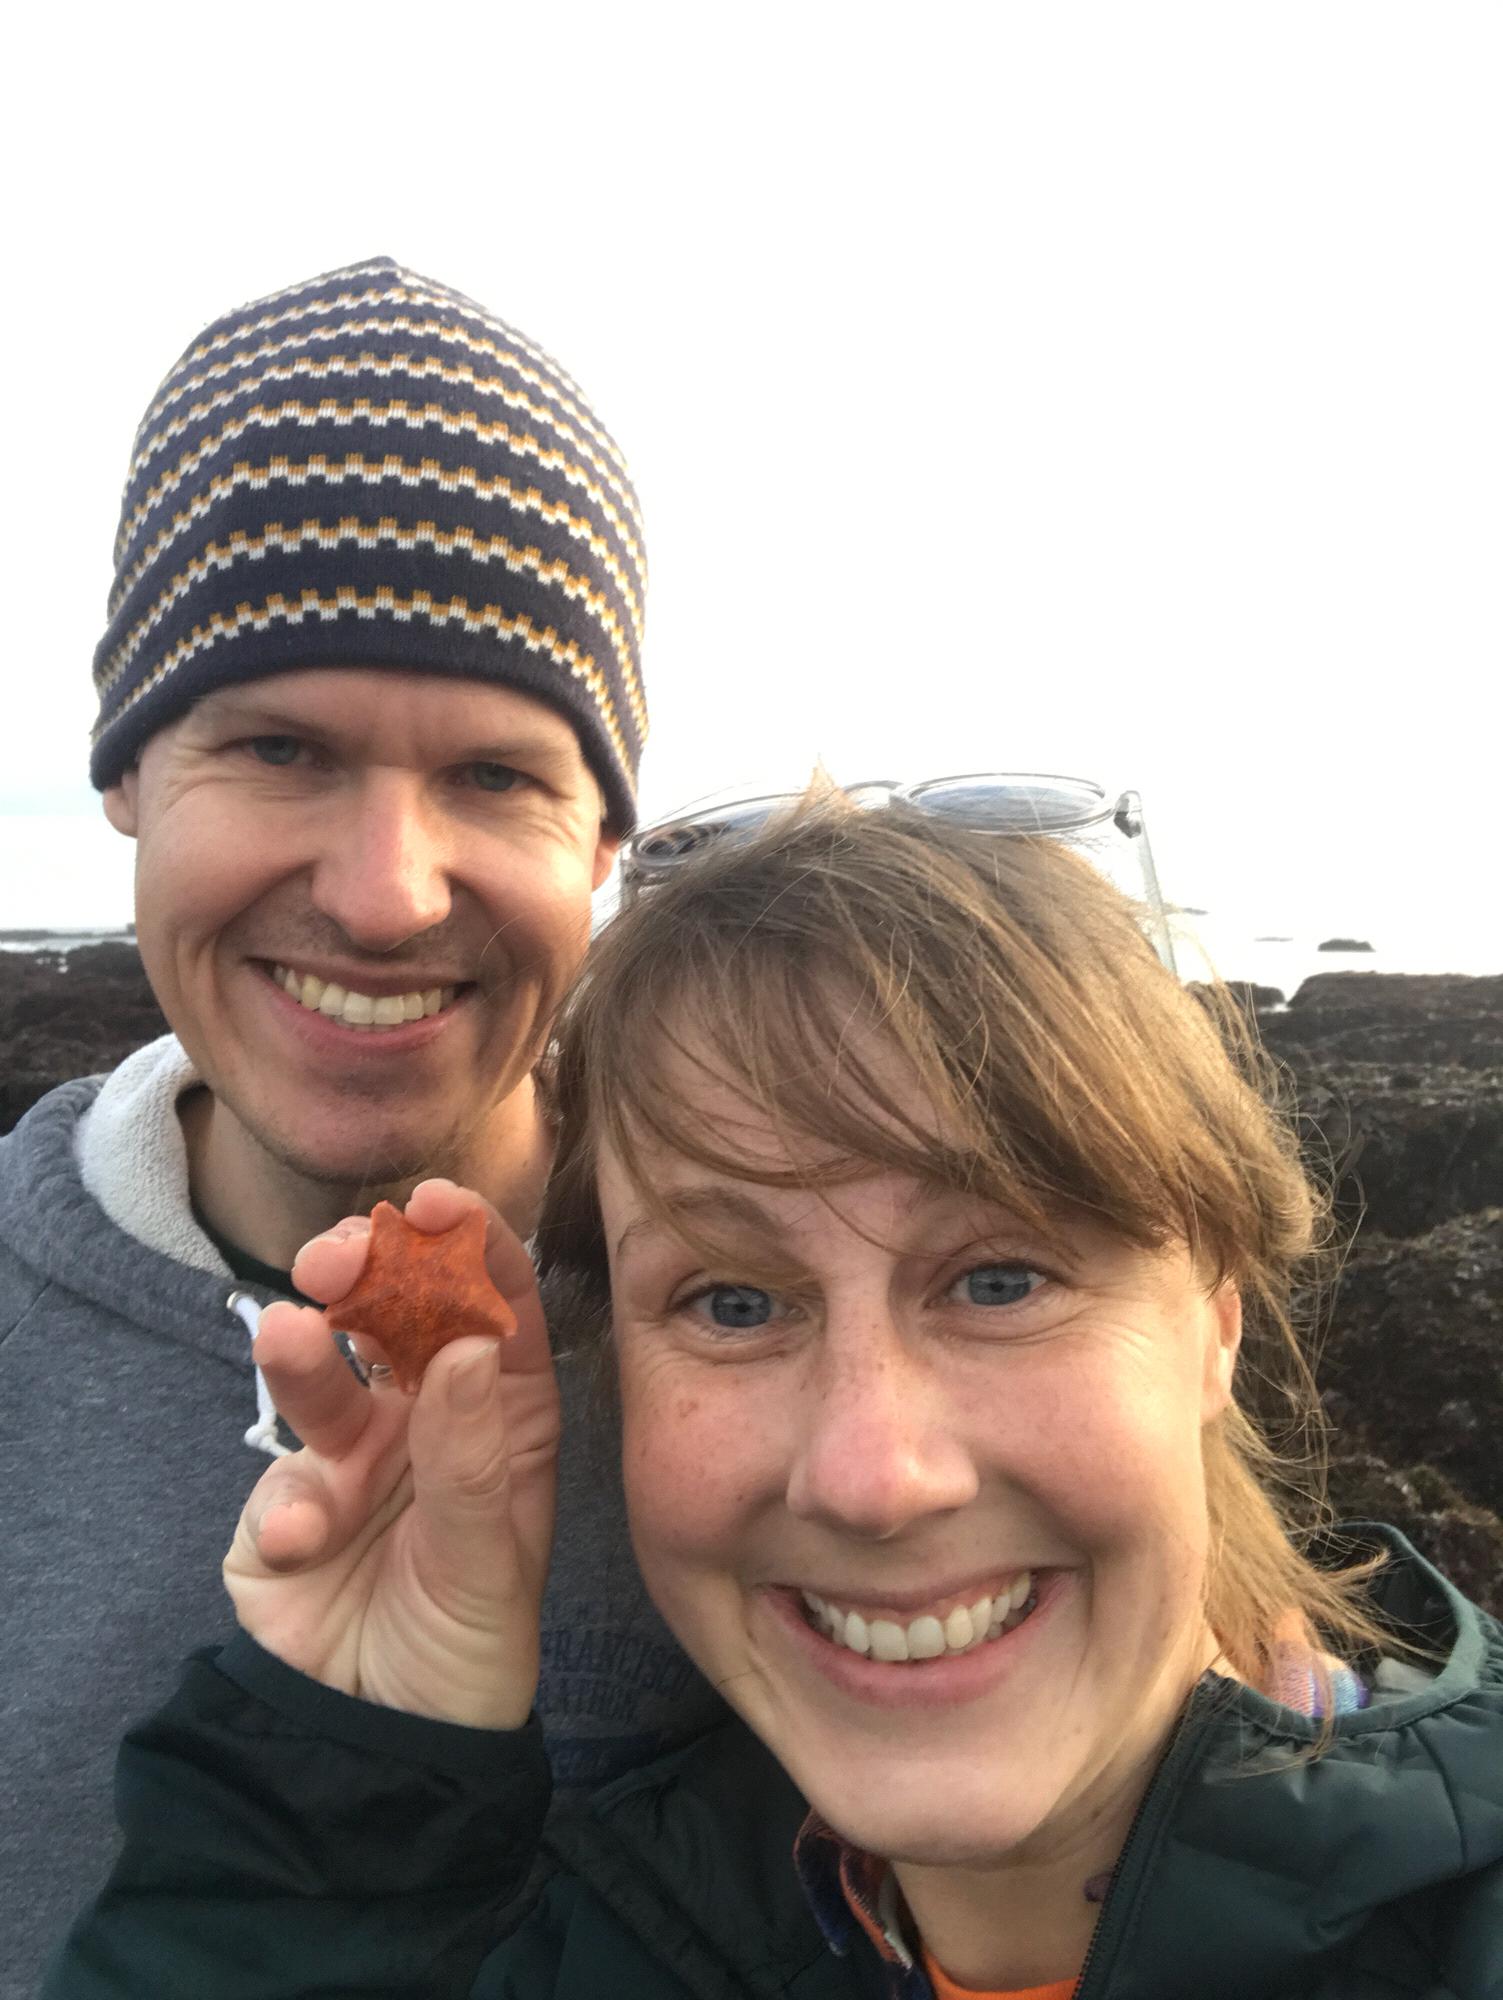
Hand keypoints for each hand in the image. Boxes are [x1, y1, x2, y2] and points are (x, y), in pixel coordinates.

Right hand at [223, 1180, 558, 1729]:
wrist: (381, 1746)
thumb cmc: (468, 1648)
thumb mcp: (489, 1562)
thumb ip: (472, 1459)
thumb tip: (468, 1345)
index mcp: (499, 1414)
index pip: (494, 1307)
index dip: (469, 1246)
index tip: (437, 1201)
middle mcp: (428, 1416)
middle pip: (397, 1316)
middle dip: (365, 1270)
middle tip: (337, 1256)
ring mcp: (353, 1455)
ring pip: (324, 1372)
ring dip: (303, 1351)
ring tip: (288, 1336)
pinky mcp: (287, 1503)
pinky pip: (279, 1480)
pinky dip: (285, 1504)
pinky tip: (300, 1542)